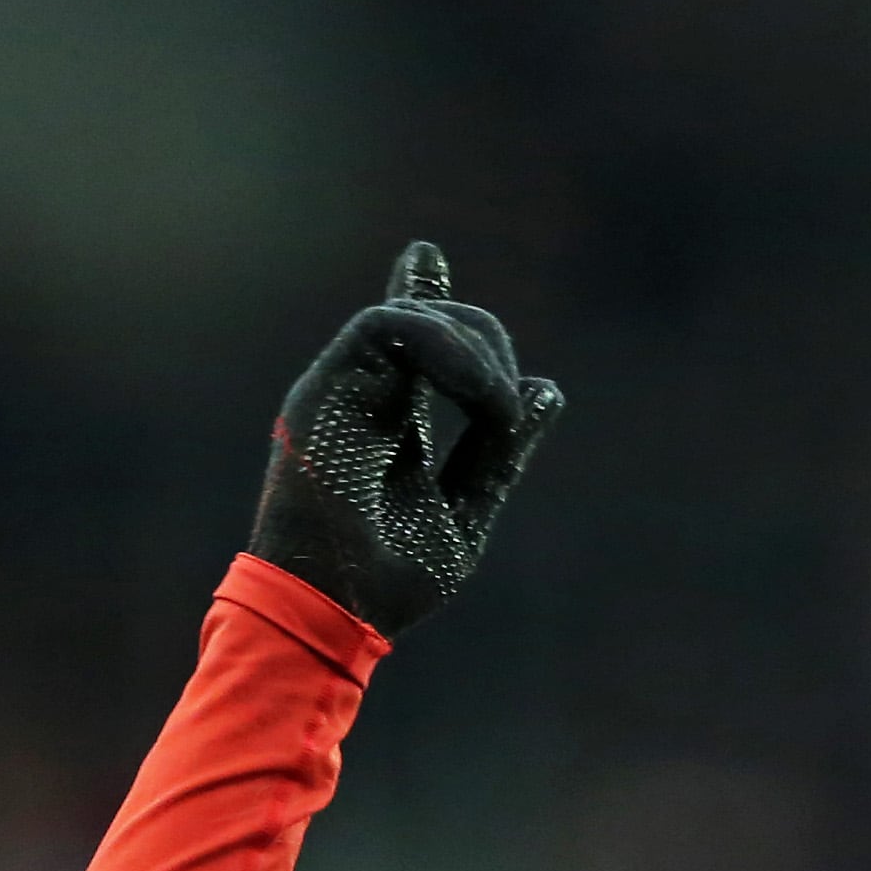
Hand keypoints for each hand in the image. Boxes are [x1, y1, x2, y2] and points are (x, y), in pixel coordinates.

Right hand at [248, 240, 564, 638]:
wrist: (339, 612)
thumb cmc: (392, 580)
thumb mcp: (467, 507)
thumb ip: (499, 451)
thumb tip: (546, 391)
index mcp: (389, 422)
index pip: (415, 345)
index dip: (432, 300)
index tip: (431, 258)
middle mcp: (362, 398)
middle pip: (422, 322)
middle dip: (484, 338)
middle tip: (509, 403)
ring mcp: (342, 391)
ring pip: (411, 319)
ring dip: (473, 351)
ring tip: (497, 409)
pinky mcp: (325, 390)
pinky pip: (387, 328)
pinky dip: (444, 347)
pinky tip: (482, 394)